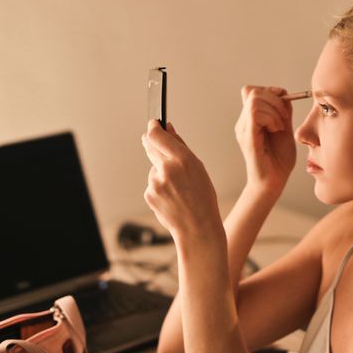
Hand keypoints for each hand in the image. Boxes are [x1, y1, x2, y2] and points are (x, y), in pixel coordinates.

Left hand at [141, 121, 224, 245]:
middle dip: (152, 143)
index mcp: (182, 159)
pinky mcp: (149, 194)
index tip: (153, 124)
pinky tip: (172, 197)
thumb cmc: (203, 198)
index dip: (153, 127)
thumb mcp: (198, 168)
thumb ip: (180, 147)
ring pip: (154, 169)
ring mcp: (155, 183)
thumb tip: (168, 129)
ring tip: (178, 188)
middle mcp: (166, 169)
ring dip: (161, 172)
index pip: (157, 135)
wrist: (197, 228)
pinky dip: (160, 187)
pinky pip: (152, 184)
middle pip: (150, 147)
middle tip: (154, 142)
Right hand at [234, 86, 296, 193]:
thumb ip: (283, 112)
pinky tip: (276, 130)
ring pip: (255, 100)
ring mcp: (243, 129)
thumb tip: (283, 93)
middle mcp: (243, 123)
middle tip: (285, 118)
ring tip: (280, 127)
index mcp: (250, 119)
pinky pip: (255, 114)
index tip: (284, 104)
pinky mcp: (247, 137)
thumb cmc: (279, 160)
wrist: (274, 182)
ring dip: (274, 110)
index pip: (252, 90)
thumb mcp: (285, 129)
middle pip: (254, 91)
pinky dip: (271, 118)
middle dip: (275, 100)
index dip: (269, 91)